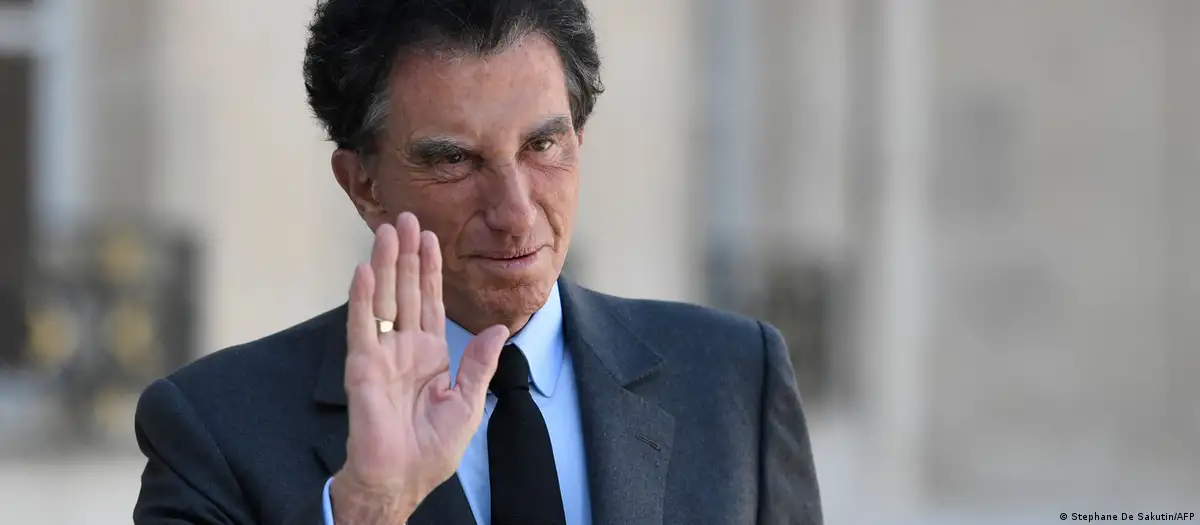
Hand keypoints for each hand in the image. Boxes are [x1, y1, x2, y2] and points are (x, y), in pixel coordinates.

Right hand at [330, 212, 508, 523]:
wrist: (401, 478)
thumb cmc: (431, 450)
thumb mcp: (467, 403)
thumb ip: (478, 364)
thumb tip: (496, 330)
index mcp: (430, 354)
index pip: (430, 302)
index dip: (430, 269)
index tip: (430, 236)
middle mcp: (404, 348)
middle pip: (406, 291)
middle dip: (407, 254)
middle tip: (405, 217)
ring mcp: (382, 354)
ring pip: (384, 299)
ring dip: (386, 265)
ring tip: (387, 231)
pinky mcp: (362, 366)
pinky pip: (362, 325)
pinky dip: (363, 298)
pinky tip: (365, 270)